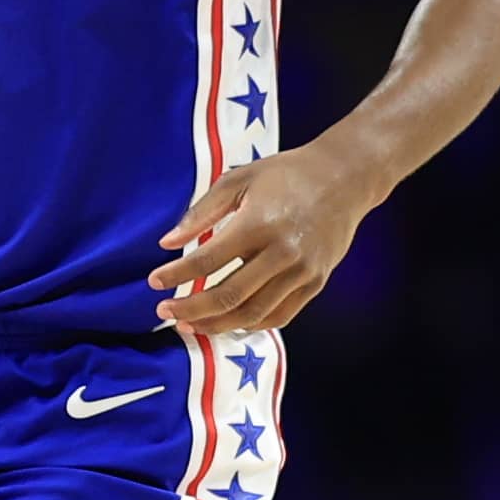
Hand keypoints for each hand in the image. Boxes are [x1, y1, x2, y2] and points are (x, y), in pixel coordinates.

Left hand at [148, 146, 378, 333]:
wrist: (346, 178)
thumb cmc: (287, 174)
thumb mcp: (239, 179)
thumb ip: (201, 212)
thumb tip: (167, 243)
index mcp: (259, 222)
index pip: (207, 260)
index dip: (176, 276)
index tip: (154, 283)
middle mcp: (282, 252)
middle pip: (228, 296)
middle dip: (190, 309)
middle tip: (165, 313)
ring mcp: (302, 272)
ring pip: (252, 314)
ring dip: (216, 325)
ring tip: (190, 324)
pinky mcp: (315, 283)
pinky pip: (279, 316)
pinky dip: (250, 324)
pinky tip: (228, 322)